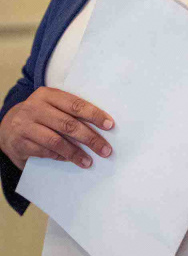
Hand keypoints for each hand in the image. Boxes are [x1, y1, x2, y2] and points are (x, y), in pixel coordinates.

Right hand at [0, 87, 114, 170]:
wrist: (7, 127)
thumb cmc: (40, 115)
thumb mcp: (52, 106)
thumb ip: (70, 111)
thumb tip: (101, 126)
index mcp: (48, 94)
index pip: (75, 104)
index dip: (94, 115)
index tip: (110, 125)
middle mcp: (35, 107)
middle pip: (68, 124)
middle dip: (90, 138)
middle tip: (105, 150)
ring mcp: (25, 125)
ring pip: (56, 141)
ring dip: (76, 153)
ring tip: (89, 161)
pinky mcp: (19, 143)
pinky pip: (45, 151)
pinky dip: (60, 157)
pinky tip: (71, 160)